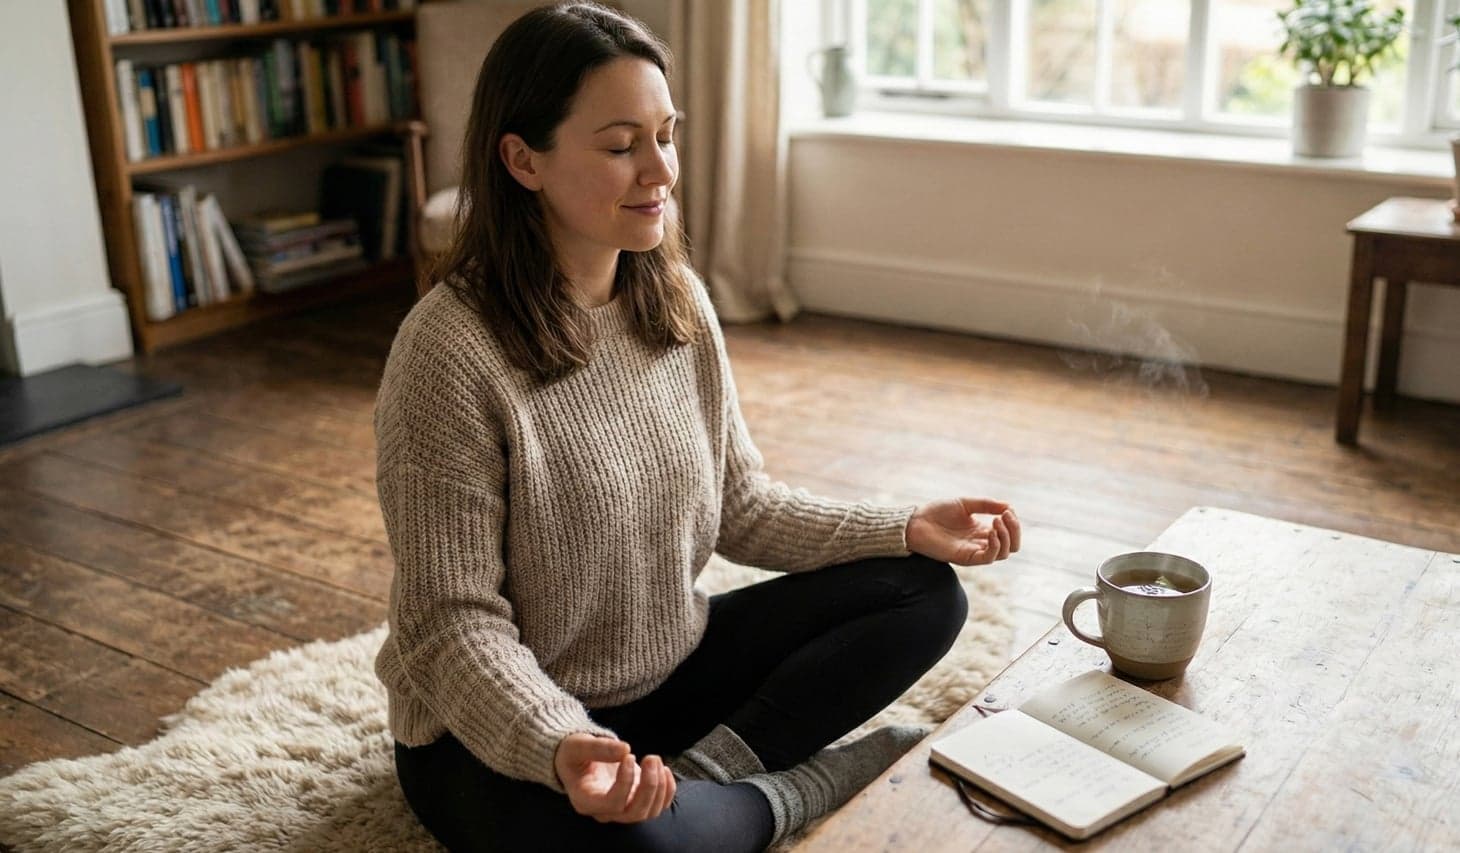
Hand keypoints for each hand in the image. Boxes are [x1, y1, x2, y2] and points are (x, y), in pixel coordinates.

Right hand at [554, 733, 676, 823]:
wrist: (579, 759)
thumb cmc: (574, 754)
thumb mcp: (578, 745)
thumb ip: (598, 748)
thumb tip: (625, 749)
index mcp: (586, 801)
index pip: (613, 803)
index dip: (626, 782)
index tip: (629, 756)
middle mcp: (605, 811)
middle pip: (634, 813)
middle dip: (649, 786)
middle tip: (651, 758)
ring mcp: (622, 809)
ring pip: (649, 812)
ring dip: (659, 786)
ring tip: (654, 759)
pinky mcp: (636, 801)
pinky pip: (658, 806)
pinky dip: (667, 791)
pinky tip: (664, 770)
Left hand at [906, 498, 1020, 564]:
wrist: (916, 521)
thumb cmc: (937, 512)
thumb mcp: (965, 503)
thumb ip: (986, 505)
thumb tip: (1009, 506)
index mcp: (982, 530)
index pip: (1010, 533)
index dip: (1014, 522)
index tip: (1007, 509)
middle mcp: (981, 543)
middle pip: (1012, 546)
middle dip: (1015, 531)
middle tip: (1005, 516)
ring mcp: (974, 552)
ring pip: (1004, 554)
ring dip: (1006, 537)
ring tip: (997, 521)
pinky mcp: (965, 558)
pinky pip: (988, 558)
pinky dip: (995, 546)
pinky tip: (991, 532)